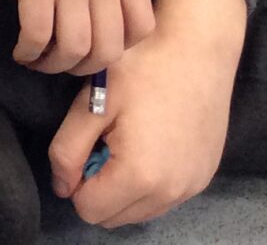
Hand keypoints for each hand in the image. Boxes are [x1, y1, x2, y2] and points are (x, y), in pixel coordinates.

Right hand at [0, 0, 154, 75]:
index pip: (142, 27)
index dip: (123, 46)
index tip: (98, 43)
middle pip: (108, 49)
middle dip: (87, 67)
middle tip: (65, 61)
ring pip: (74, 50)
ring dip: (55, 65)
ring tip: (38, 60)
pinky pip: (37, 34)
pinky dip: (29, 51)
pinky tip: (20, 50)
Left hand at [48, 0, 246, 226]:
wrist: (198, 49)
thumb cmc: (142, 69)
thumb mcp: (90, 104)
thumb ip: (66, 150)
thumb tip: (62, 186)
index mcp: (139, 176)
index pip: (89, 210)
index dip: (75, 182)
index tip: (84, 146)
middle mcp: (171, 192)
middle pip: (114, 217)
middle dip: (99, 187)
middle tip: (103, 141)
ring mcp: (192, 187)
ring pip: (140, 212)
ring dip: (124, 188)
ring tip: (126, 139)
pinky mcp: (205, 176)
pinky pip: (165, 198)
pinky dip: (149, 183)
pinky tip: (149, 142)